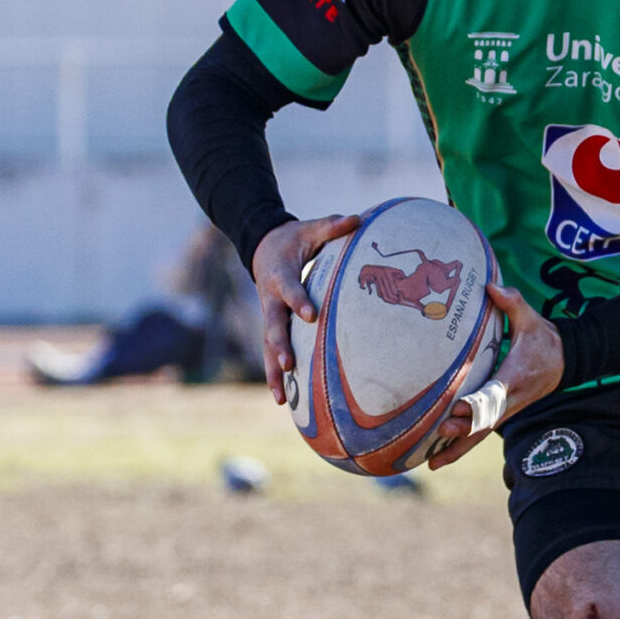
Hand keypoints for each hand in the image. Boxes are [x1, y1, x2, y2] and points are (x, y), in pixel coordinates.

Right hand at [252, 212, 360, 405]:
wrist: (262, 247)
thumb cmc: (294, 239)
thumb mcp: (310, 228)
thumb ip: (332, 226)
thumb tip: (357, 218)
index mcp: (281, 275)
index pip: (290, 289)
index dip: (298, 301)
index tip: (310, 314)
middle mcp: (271, 300)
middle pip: (272, 325)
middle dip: (280, 345)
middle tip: (288, 364)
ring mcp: (269, 316)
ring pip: (268, 347)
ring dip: (273, 371)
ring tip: (279, 396)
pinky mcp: (271, 327)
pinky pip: (271, 353)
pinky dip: (275, 376)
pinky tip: (282, 400)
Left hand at [425, 284, 562, 469]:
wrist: (566, 361)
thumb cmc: (545, 339)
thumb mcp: (532, 319)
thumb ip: (513, 302)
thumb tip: (491, 286)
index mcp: (514, 377)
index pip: (494, 395)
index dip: (476, 404)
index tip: (457, 409)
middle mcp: (510, 399)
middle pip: (485, 423)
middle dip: (463, 432)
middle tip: (438, 435)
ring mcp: (506, 410)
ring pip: (481, 435)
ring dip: (458, 449)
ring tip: (432, 463)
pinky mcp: (501, 414)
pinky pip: (480, 434)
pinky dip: (461, 447)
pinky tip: (438, 456)